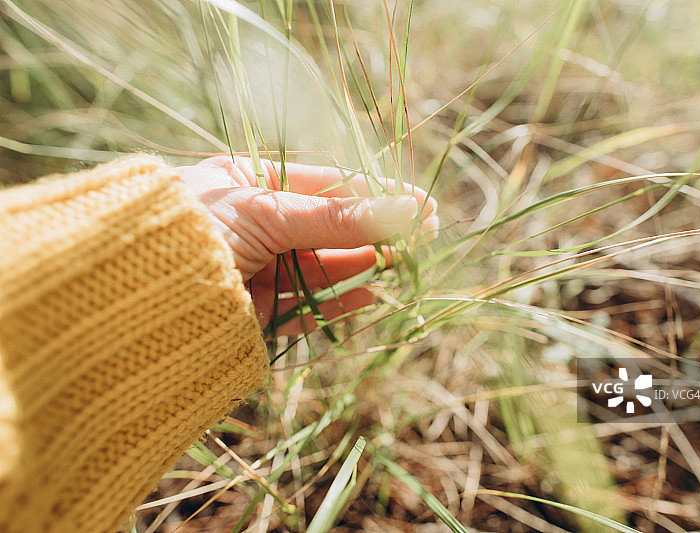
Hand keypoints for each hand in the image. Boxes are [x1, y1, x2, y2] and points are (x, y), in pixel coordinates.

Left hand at [176, 156, 437, 334]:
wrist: (134, 297)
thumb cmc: (195, 230)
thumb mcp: (268, 213)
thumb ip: (337, 217)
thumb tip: (405, 209)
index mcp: (248, 185)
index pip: (326, 184)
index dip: (375, 194)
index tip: (419, 204)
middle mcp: (256, 226)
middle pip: (330, 227)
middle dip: (375, 231)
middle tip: (424, 236)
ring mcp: (259, 270)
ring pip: (325, 267)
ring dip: (365, 264)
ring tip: (405, 263)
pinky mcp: (259, 313)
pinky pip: (310, 306)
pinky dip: (342, 301)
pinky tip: (374, 293)